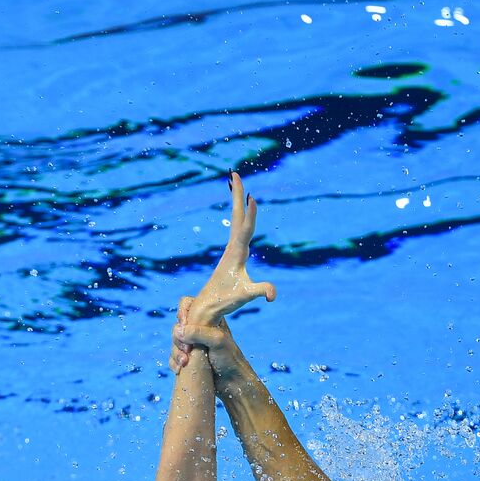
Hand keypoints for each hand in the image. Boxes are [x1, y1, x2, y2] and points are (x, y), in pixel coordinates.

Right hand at [170, 297, 242, 380]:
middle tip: (187, 350)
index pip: (188, 305)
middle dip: (178, 339)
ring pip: (175, 344)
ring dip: (176, 353)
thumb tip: (178, 331)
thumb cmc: (230, 359)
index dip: (182, 312)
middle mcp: (199, 330)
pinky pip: (173, 358)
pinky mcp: (189, 359)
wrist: (233, 383)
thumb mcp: (217, 341)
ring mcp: (193, 345)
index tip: (183, 324)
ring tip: (185, 363)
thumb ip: (198, 332)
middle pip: (178, 327)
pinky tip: (179, 370)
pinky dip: (174, 363)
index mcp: (208, 318)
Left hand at [188, 172, 275, 324]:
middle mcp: (233, 248)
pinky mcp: (232, 257)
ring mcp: (231, 251)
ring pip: (236, 221)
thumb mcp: (245, 296)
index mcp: (236, 253)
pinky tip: (241, 218)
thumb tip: (273, 295)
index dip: (250, 213)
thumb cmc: (225, 300)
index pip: (245, 228)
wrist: (206, 307)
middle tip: (235, 173)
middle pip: (237, 216)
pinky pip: (237, 231)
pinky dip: (240, 219)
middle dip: (237, 195)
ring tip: (236, 186)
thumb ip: (261, 291)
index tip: (251, 196)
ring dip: (237, 203)